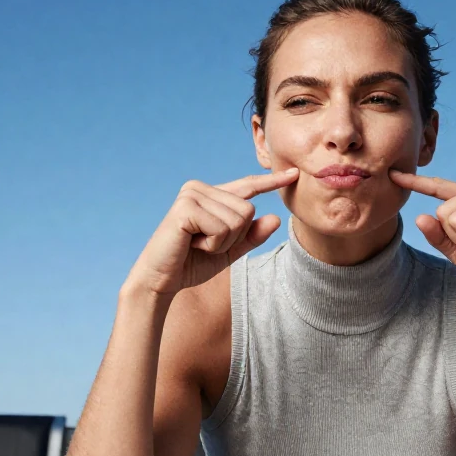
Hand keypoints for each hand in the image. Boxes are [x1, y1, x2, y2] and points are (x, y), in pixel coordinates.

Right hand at [126, 168, 298, 295]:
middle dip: (233, 237)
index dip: (271, 182)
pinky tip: (192, 244)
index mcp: (210, 194)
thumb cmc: (191, 264)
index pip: (247, 186)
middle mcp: (200, 188)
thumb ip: (251, 236)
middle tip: (206, 245)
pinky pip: (223, 228)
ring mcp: (191, 195)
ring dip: (222, 242)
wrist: (160, 280)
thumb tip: (275, 218)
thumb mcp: (229, 251)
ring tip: (198, 245)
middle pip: (248, 210)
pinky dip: (213, 244)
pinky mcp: (185, 207)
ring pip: (238, 219)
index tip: (294, 175)